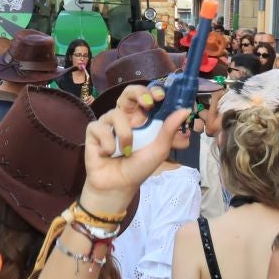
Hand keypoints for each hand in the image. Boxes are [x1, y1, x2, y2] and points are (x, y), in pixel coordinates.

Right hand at [81, 83, 188, 218]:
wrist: (118, 186)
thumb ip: (169, 130)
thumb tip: (185, 110)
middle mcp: (124, 118)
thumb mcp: (158, 150)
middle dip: (138, 93)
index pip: (146, 97)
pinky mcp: (93, 132)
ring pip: (115, 114)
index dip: (152, 91)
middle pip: (128, 92)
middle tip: (147, 103)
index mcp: (141, 120)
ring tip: (125, 152)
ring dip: (124, 135)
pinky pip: (100, 128)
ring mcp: (108, 124)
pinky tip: (108, 154)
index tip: (160, 96)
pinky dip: (107, 144)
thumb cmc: (138, 168)